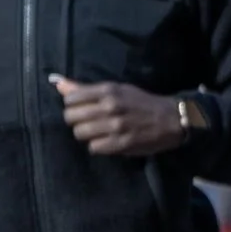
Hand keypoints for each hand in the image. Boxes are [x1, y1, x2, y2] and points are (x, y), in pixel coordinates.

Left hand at [51, 77, 187, 158]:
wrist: (171, 119)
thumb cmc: (141, 102)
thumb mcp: (117, 89)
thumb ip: (87, 89)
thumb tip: (58, 83)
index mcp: (108, 91)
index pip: (71, 99)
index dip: (72, 105)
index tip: (81, 108)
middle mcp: (110, 107)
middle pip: (72, 118)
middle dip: (77, 121)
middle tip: (89, 122)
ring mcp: (116, 127)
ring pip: (80, 134)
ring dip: (86, 135)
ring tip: (98, 132)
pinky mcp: (121, 144)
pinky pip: (94, 148)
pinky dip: (98, 146)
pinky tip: (107, 142)